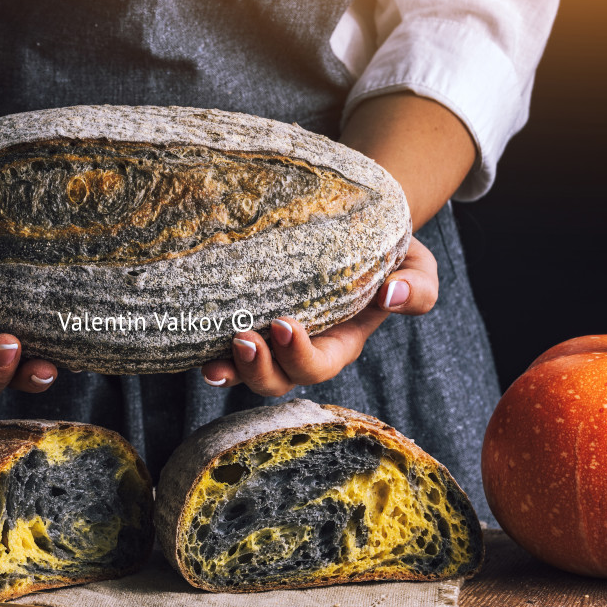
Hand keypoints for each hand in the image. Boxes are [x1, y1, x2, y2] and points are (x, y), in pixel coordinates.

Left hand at [199, 237, 437, 396]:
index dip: (300, 355)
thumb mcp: (417, 267)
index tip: (286, 324)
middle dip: (258, 369)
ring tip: (212, 358)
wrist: (353, 227)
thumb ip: (418, 287)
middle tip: (243, 338)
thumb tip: (391, 295)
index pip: (319, 364)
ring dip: (229, 370)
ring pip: (246, 372)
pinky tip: (188, 339)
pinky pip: (221, 345)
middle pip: (277, 380)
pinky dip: (204, 348)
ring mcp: (269, 339)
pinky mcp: (245, 318)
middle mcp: (301, 349)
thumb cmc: (387, 251)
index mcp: (340, 342)